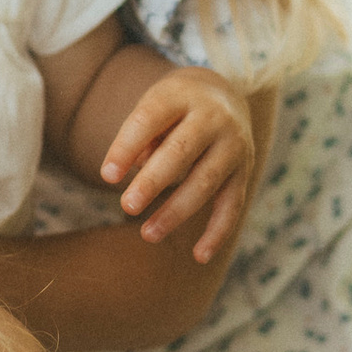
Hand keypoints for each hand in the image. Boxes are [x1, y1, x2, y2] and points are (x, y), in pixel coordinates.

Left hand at [98, 64, 256, 262]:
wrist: (224, 95)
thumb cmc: (174, 108)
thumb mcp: (153, 107)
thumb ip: (139, 137)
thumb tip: (129, 171)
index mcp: (182, 95)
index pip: (149, 119)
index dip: (127, 147)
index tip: (106, 176)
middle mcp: (214, 118)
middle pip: (181, 151)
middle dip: (153, 182)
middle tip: (127, 206)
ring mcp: (234, 146)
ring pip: (206, 181)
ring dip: (176, 211)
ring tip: (147, 234)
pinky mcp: (244, 172)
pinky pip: (232, 205)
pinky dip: (217, 232)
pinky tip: (199, 256)